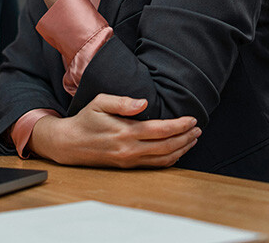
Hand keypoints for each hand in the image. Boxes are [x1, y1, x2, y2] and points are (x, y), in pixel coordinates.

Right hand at [29, 93, 200, 168]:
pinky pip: (155, 165)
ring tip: (192, 139)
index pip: (161, 130)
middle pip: (167, 146)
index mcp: (126, 132)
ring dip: (181, 149)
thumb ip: (122, 102)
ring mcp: (130, 160)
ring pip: (164, 159)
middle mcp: (130, 149)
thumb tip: (144, 102)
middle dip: (186, 138)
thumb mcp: (100, 102)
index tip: (192, 120)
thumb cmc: (86, 119)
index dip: (180, 126)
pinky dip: (170, 159)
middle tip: (198, 129)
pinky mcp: (128, 166)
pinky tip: (176, 151)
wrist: (70, 143)